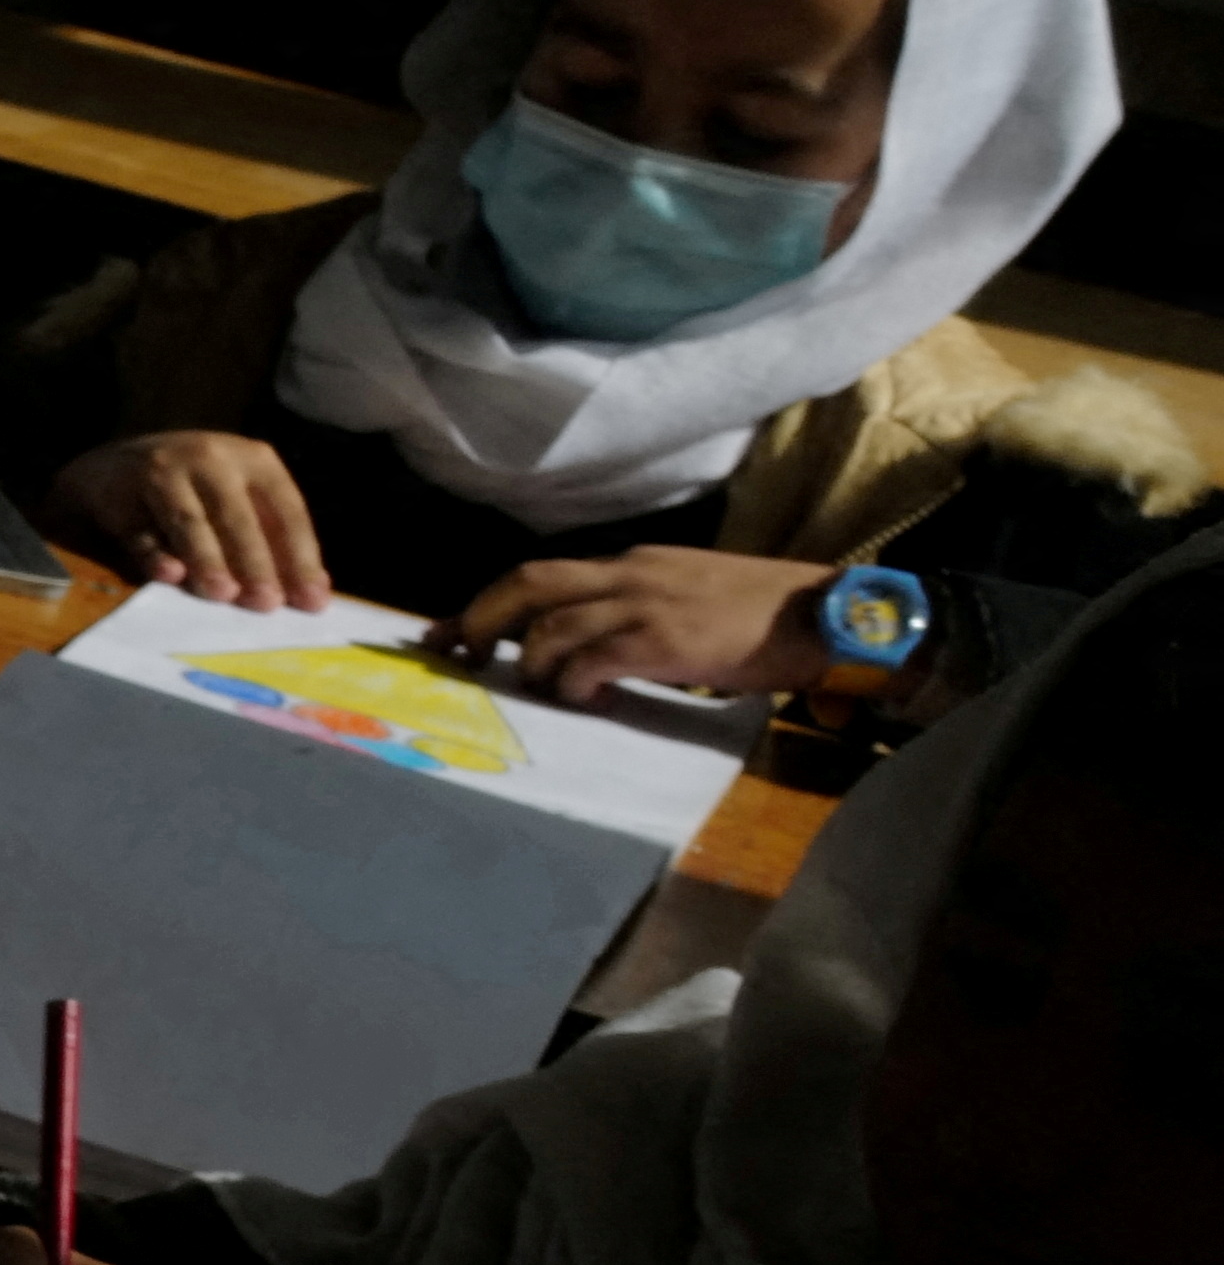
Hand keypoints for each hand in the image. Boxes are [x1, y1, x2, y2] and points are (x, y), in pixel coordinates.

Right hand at [48, 429, 328, 606]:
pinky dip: (155, 553)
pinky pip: (141, 530)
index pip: (285, 509)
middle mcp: (212, 459)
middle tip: (267, 603)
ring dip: (208, 558)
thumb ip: (268, 538)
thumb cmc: (196, 490)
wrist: (115, 465)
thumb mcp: (238, 499)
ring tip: (223, 594)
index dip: (300, 555)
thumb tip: (306, 593)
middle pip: (238, 515)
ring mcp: (163, 473)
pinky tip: (169, 574)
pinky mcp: (121, 495)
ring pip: (190, 520)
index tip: (311, 599)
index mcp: (254, 459)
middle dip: (255, 562)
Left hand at [435, 549, 808, 706]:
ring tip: (548, 692)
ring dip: (533, 667)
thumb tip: (576, 646)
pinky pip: (594, 659)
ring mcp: (647, 603)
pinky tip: (592, 700)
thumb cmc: (757, 615)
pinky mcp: (666, 639)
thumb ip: (630, 609)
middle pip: (525, 585)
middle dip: (478, 623)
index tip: (441, 636)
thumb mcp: (683, 595)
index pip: (538, 575)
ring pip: (551, 628)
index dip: (481, 606)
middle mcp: (630, 574)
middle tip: (461, 661)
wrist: (822, 615)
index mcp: (631, 564)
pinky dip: (577, 684)